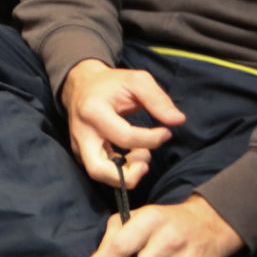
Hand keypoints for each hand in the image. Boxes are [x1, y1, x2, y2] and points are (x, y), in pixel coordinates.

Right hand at [59, 59, 185, 188]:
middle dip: (128, 174)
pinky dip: (119, 169)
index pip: (125, 137)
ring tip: (141, 155)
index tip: (166, 132)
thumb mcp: (137, 81)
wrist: (81, 85)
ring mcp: (78, 146)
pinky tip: (132, 155)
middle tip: (146, 162)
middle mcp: (82, 133)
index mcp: (93, 111)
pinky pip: (101, 170)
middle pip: (98, 170)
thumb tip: (178, 120)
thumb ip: (158, 100)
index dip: (151, 140)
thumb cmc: (111, 83)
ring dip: (125, 174)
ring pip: (98, 175)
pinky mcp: (81, 153)